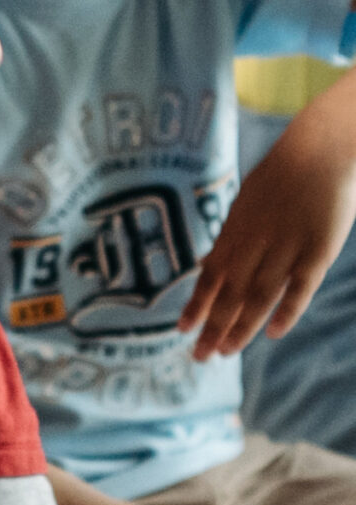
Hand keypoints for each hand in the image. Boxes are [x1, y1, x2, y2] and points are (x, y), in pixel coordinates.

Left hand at [181, 86, 355, 357]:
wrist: (322, 148)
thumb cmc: (284, 176)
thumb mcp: (247, 203)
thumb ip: (231, 237)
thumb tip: (209, 266)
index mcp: (237, 229)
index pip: (211, 275)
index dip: (196, 304)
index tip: (182, 331)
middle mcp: (256, 241)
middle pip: (231, 292)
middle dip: (213, 326)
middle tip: (200, 357)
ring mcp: (287, 245)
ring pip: (260, 295)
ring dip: (242, 326)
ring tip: (226, 352)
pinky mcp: (318, 249)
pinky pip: (301, 286)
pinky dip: (288, 310)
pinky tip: (273, 334)